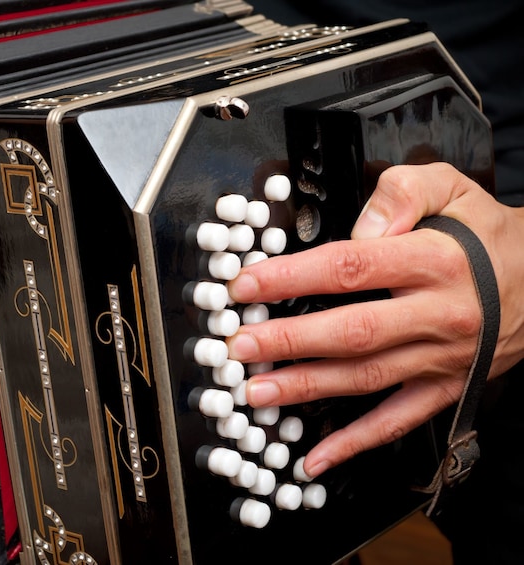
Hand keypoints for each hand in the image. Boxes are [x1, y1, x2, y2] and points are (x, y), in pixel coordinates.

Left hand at [225, 162, 523, 477]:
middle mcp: (434, 313)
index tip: (249, 285)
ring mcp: (439, 358)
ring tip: (258, 393)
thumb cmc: (487, 237)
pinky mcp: (443, 388)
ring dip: (308, 388)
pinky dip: (355, 442)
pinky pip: (397, 420)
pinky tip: (317, 456)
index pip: (350, 268)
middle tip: (241, 347)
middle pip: (352, 331)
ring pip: (366, 378)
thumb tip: (361, 223)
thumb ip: (403, 193)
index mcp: (430, 260)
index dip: (294, 277)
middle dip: (289, 341)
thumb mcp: (452, 189)